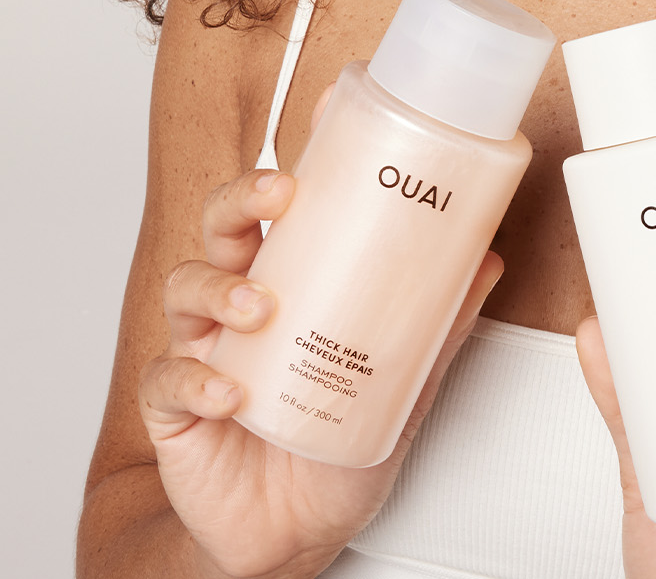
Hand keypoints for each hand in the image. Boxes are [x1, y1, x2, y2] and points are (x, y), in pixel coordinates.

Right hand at [137, 122, 501, 577]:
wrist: (297, 537)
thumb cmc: (338, 449)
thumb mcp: (403, 381)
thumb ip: (440, 324)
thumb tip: (487, 261)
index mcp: (292, 281)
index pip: (282, 206)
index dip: (295, 157)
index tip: (320, 118)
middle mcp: (242, 302)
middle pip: (223, 224)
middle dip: (243, 198)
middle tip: (281, 197)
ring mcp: (207, 348)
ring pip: (186, 286)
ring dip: (220, 286)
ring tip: (260, 306)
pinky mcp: (178, 407)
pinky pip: (168, 377)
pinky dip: (195, 376)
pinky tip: (229, 389)